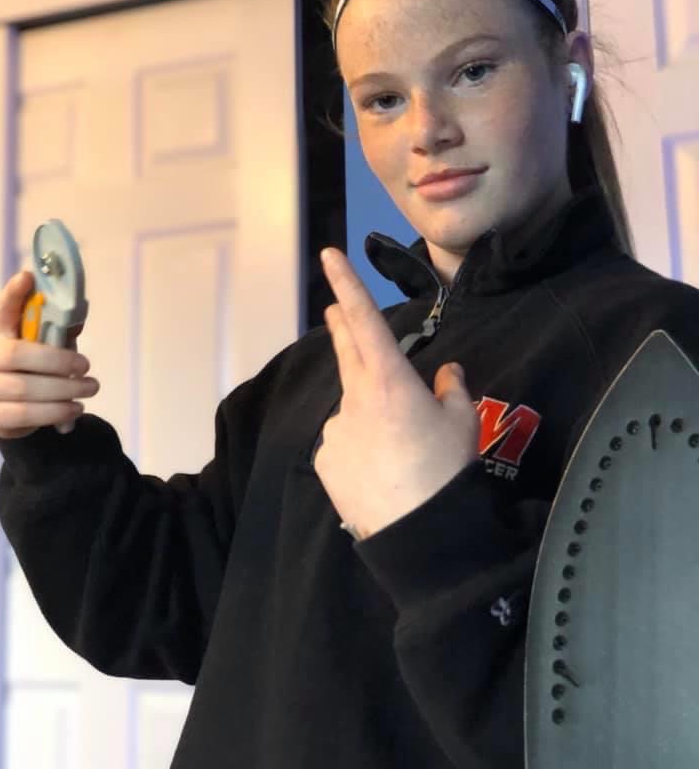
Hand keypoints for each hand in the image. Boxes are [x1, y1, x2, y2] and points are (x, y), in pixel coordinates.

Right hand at [0, 271, 99, 438]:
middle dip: (58, 361)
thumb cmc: (31, 368)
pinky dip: (56, 412)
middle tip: (86, 366)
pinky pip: (25, 416)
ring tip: (90, 387)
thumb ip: (57, 331)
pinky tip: (76, 408)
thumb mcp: (44, 345)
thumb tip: (76, 316)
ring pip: (23, 390)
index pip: (2, 310)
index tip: (28, 277)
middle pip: (17, 355)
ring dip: (63, 390)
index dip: (12, 294)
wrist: (5, 407)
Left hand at [315, 248, 478, 539]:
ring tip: (396, 445)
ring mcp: (336, 430)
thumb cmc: (447, 470)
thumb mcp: (463, 423)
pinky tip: (380, 469)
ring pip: (352, 408)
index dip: (346, 283)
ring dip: (368, 412)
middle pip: (346, 351)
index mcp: (390, 380)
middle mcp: (355, 397)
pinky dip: (359, 446)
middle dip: (340, 326)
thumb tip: (447, 373)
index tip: (328, 255)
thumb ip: (452, 389)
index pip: (365, 319)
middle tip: (333, 310)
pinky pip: (344, 442)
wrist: (420, 534)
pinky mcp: (325, 460)